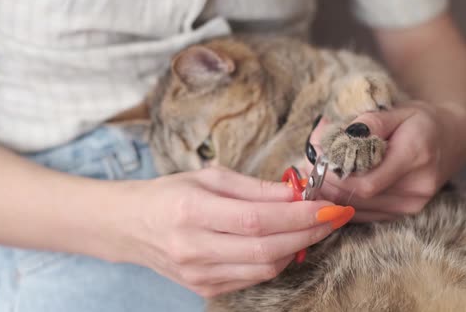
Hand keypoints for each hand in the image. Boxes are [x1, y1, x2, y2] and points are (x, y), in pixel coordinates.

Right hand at [111, 167, 352, 296]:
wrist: (132, 226)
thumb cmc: (169, 194)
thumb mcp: (208, 178)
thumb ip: (253, 187)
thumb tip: (295, 193)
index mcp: (192, 211)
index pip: (257, 219)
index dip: (299, 215)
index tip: (330, 206)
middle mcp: (193, 248)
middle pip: (266, 248)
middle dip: (309, 233)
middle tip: (333, 217)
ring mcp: (199, 274)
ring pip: (264, 268)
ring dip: (296, 248)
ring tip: (311, 227)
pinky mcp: (204, 288)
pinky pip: (252, 277)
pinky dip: (275, 260)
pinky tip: (283, 243)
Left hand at [305, 100, 465, 221]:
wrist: (451, 140)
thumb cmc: (420, 122)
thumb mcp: (396, 111)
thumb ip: (366, 124)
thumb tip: (332, 135)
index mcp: (415, 156)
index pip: (366, 182)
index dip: (335, 175)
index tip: (315, 159)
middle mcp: (416, 187)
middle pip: (358, 197)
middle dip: (326, 181)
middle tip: (305, 164)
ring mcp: (411, 205)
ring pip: (357, 207)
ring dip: (329, 191)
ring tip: (314, 171)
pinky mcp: (403, 213)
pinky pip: (364, 213)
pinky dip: (342, 200)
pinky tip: (329, 185)